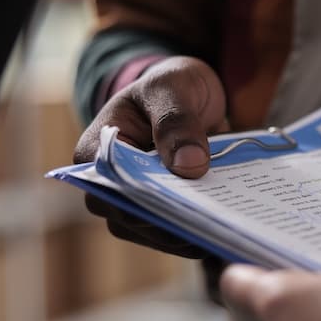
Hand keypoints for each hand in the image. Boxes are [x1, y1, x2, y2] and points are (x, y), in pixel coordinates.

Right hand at [73, 56, 227, 257]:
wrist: (190, 94)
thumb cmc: (170, 85)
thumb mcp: (172, 87)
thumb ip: (176, 121)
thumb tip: (189, 166)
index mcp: (95, 152)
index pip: (109, 190)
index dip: (139, 204)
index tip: (176, 208)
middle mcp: (111, 184)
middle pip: (132, 219)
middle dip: (169, 225)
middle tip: (210, 226)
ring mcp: (138, 200)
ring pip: (155, 232)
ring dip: (188, 235)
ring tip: (222, 232)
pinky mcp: (165, 209)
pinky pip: (177, 231)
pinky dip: (200, 232)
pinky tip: (226, 230)